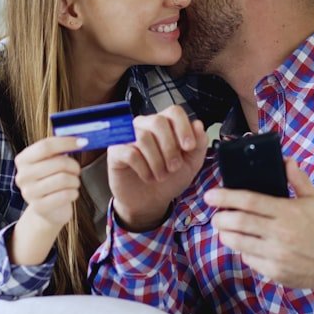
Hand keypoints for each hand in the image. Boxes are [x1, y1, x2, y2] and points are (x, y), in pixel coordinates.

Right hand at [14, 136, 84, 229]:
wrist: (47, 209)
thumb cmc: (51, 180)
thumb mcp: (50, 162)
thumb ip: (58, 149)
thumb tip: (80, 138)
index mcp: (23, 159)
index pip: (46, 146)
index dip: (67, 142)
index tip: (83, 142)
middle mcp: (22, 176)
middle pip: (57, 162)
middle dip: (74, 165)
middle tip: (77, 170)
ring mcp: (29, 193)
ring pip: (63, 179)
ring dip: (75, 180)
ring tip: (74, 182)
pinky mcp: (39, 207)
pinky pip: (65, 195)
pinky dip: (74, 192)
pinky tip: (72, 193)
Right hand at [107, 105, 207, 230]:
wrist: (151, 201)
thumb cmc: (169, 179)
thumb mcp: (191, 163)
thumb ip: (198, 144)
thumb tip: (198, 125)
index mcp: (165, 124)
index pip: (174, 112)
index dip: (183, 128)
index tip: (189, 147)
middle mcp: (144, 125)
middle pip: (157, 121)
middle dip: (170, 147)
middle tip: (174, 167)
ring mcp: (128, 137)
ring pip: (144, 137)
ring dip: (157, 162)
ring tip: (161, 176)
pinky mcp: (115, 152)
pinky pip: (130, 153)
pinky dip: (143, 169)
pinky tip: (148, 177)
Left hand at [203, 158, 313, 290]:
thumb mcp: (313, 199)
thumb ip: (298, 179)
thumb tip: (286, 160)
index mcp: (287, 212)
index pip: (250, 201)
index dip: (226, 197)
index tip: (210, 195)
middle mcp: (279, 233)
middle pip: (239, 222)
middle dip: (220, 217)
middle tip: (215, 215)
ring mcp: (276, 254)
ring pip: (239, 243)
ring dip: (226, 234)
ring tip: (224, 228)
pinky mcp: (274, 271)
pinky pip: (248, 259)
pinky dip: (242, 251)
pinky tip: (244, 244)